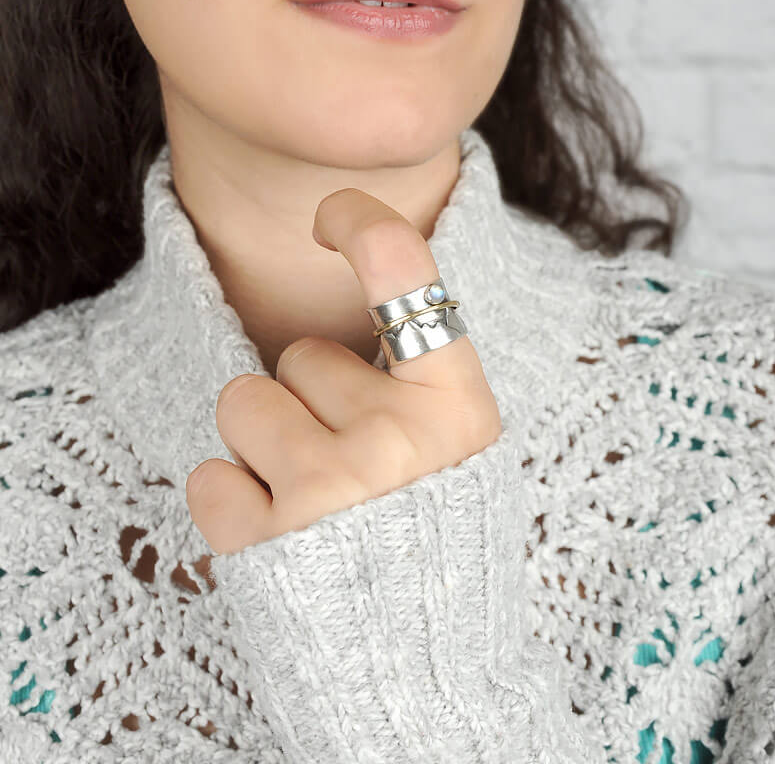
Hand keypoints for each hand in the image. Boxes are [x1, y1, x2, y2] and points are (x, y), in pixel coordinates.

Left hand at [186, 188, 501, 554]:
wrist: (423, 668)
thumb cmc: (435, 546)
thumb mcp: (460, 457)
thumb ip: (419, 388)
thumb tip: (358, 321)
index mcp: (459, 409)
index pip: (408, 276)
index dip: (364, 224)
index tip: (332, 214)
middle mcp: (398, 440)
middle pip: (299, 358)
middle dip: (309, 404)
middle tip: (347, 466)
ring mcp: (331, 490)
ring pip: (241, 403)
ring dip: (264, 448)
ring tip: (310, 501)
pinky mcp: (269, 541)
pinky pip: (207, 476)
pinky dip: (232, 503)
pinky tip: (279, 537)